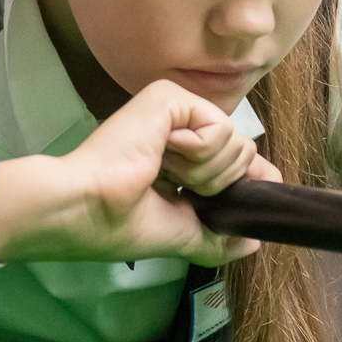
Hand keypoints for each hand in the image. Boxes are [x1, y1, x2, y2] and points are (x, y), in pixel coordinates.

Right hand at [0, 79, 273, 265]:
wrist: (87, 209)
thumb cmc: (119, 225)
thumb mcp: (182, 235)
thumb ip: (218, 237)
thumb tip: (253, 243)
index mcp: (178, 160)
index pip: (234, 161)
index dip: (247, 182)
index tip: (241, 205)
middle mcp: (179, 131)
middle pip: (243, 153)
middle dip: (218, 185)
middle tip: (175, 189)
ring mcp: (175, 112)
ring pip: (237, 143)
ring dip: (206, 173)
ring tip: (163, 173)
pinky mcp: (170, 98)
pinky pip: (221, 128)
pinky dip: (201, 154)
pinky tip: (165, 155)